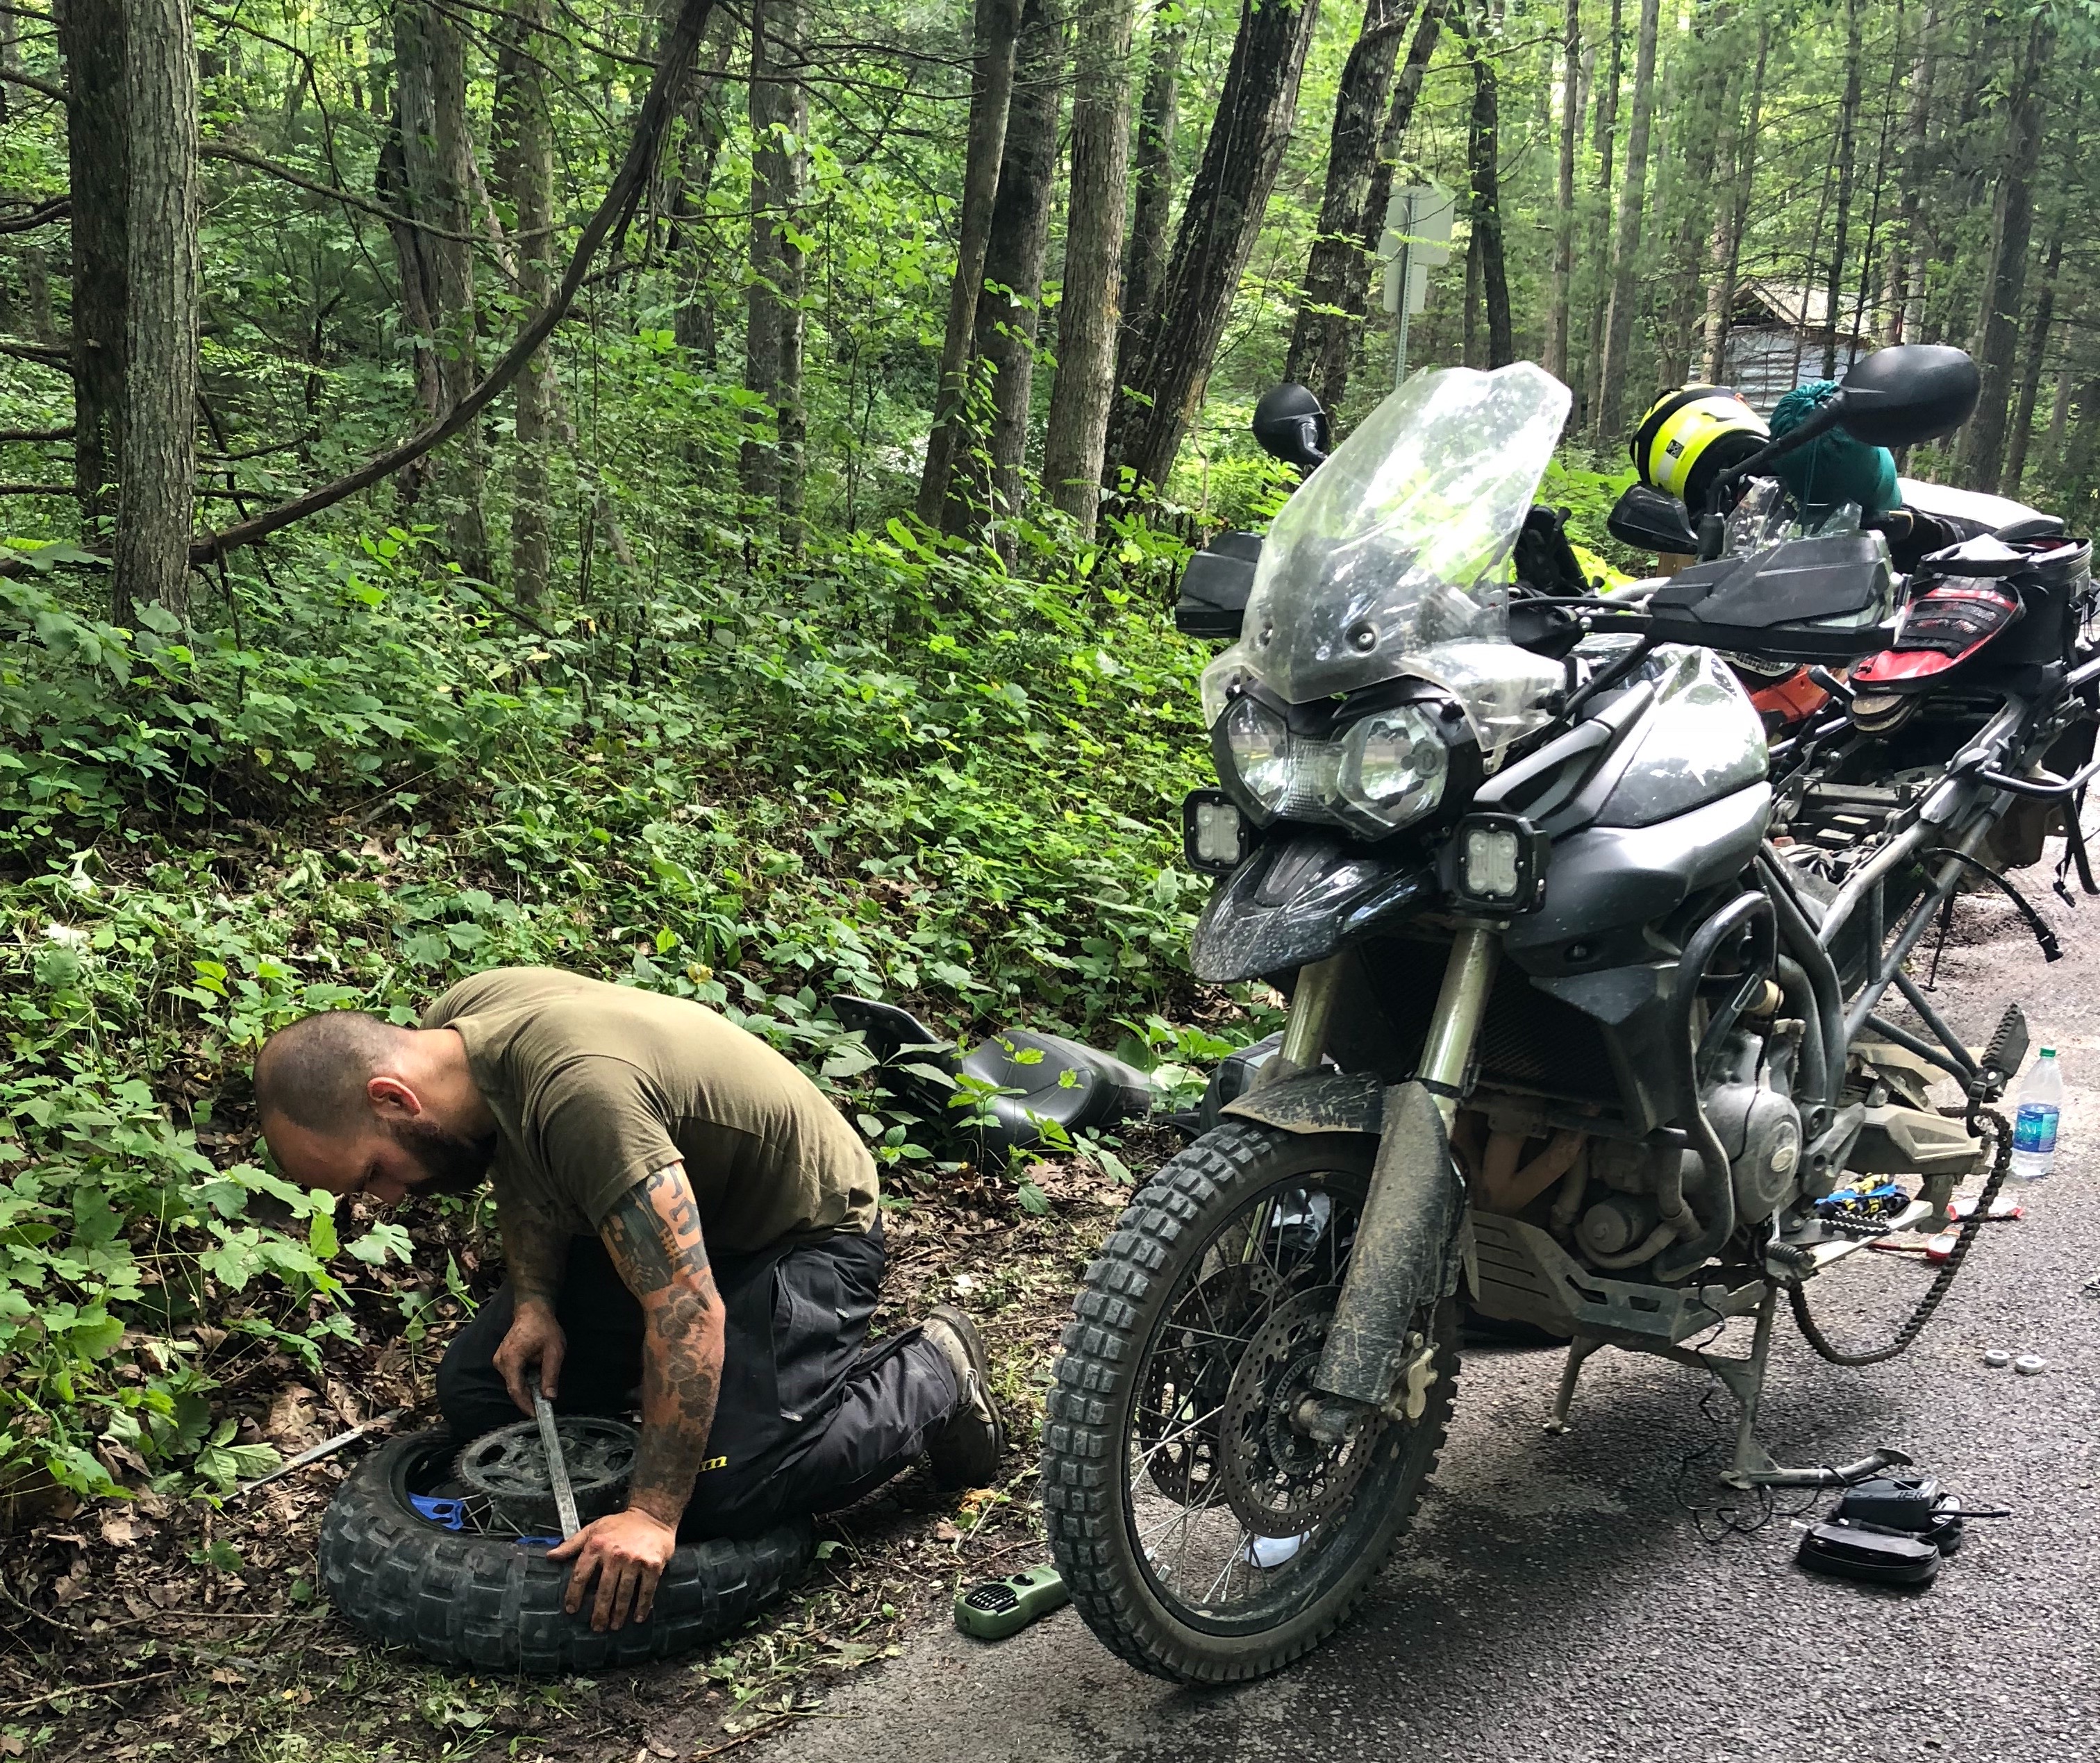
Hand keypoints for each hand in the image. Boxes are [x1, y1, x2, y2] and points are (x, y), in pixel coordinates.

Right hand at [493, 1299, 565, 1414]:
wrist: (532, 1309)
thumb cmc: (544, 1327)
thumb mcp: (554, 1351)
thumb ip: (550, 1375)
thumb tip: (550, 1397)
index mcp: (511, 1359)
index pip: (515, 1389)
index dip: (525, 1405)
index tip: (536, 1415)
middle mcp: (500, 1361)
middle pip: (513, 1387)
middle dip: (528, 1398)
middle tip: (544, 1405)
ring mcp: (499, 1360)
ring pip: (513, 1382)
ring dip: (527, 1388)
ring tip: (542, 1389)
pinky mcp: (502, 1359)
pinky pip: (512, 1376)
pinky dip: (524, 1380)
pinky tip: (536, 1378)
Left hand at [547, 1507, 677, 1630]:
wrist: (652, 1515)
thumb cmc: (621, 1524)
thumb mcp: (593, 1529)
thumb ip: (571, 1544)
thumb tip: (550, 1556)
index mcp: (597, 1546)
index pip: (580, 1576)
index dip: (574, 1595)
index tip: (572, 1610)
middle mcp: (615, 1554)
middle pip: (603, 1590)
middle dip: (599, 1613)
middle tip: (597, 1627)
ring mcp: (635, 1560)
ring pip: (624, 1594)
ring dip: (618, 1613)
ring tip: (614, 1625)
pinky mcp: (653, 1565)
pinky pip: (646, 1590)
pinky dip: (642, 1606)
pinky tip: (637, 1617)